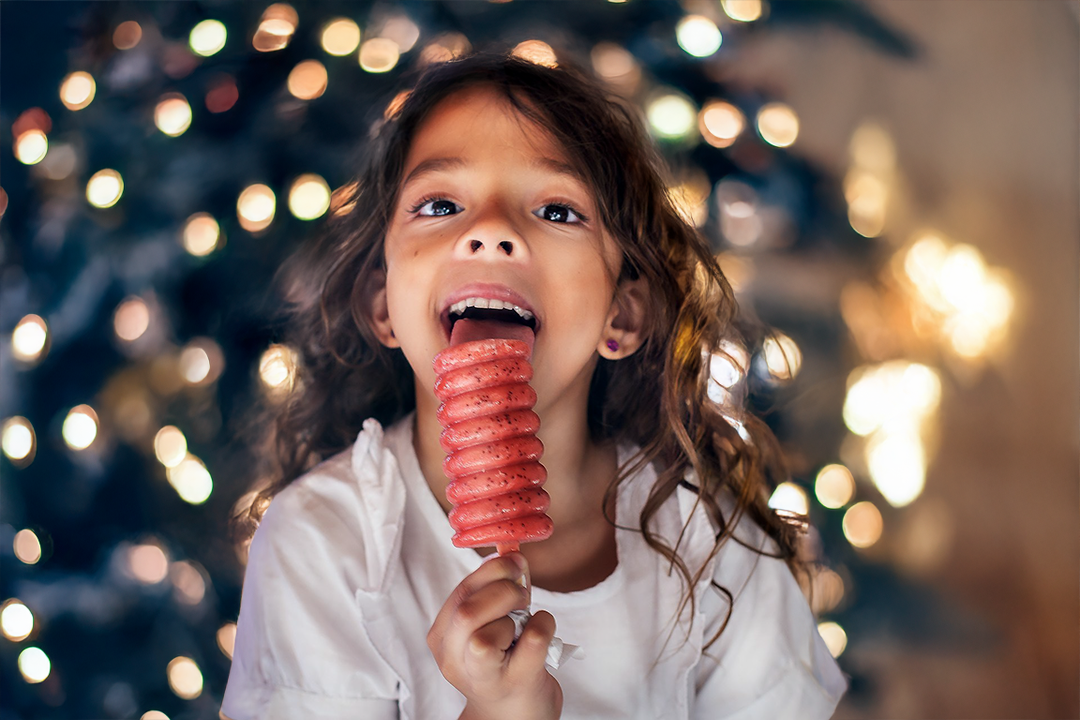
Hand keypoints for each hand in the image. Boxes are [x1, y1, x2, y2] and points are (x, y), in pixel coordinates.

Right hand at [427, 552, 562, 719]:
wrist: (512, 717)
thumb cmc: (501, 665)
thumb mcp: (485, 626)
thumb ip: (490, 593)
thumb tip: (510, 554)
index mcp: (443, 641)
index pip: (459, 595)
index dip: (489, 570)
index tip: (512, 562)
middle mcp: (455, 662)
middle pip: (467, 612)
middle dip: (502, 588)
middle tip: (521, 592)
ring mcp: (485, 677)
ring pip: (489, 632)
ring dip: (517, 611)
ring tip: (525, 616)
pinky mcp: (517, 683)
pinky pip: (533, 640)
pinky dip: (544, 624)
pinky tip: (542, 630)